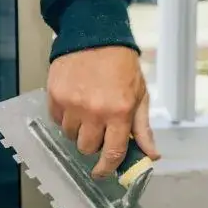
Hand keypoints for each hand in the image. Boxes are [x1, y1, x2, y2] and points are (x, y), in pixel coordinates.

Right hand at [47, 46, 158, 177]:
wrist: (94, 34)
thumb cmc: (121, 64)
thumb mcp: (139, 94)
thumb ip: (142, 128)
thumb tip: (151, 156)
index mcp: (120, 112)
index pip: (112, 153)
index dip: (106, 168)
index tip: (101, 172)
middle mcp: (95, 111)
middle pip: (87, 148)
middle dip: (93, 144)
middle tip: (98, 129)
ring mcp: (72, 104)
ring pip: (70, 136)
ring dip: (78, 130)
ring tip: (86, 113)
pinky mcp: (55, 96)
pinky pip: (57, 120)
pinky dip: (65, 118)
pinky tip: (74, 103)